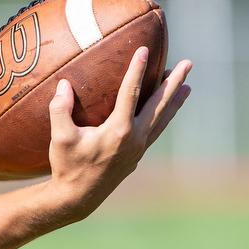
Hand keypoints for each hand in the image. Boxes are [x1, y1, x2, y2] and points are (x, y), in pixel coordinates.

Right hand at [46, 46, 191, 221]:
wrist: (78, 198)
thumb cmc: (68, 165)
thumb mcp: (60, 137)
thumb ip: (60, 109)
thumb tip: (64, 84)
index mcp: (118, 131)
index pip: (131, 93)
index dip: (137, 70)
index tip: (145, 50)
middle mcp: (135, 138)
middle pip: (159, 104)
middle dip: (174, 82)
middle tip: (188, 64)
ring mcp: (139, 148)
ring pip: (162, 118)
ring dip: (175, 100)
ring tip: (187, 84)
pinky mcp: (137, 155)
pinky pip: (156, 130)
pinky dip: (165, 116)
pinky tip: (167, 109)